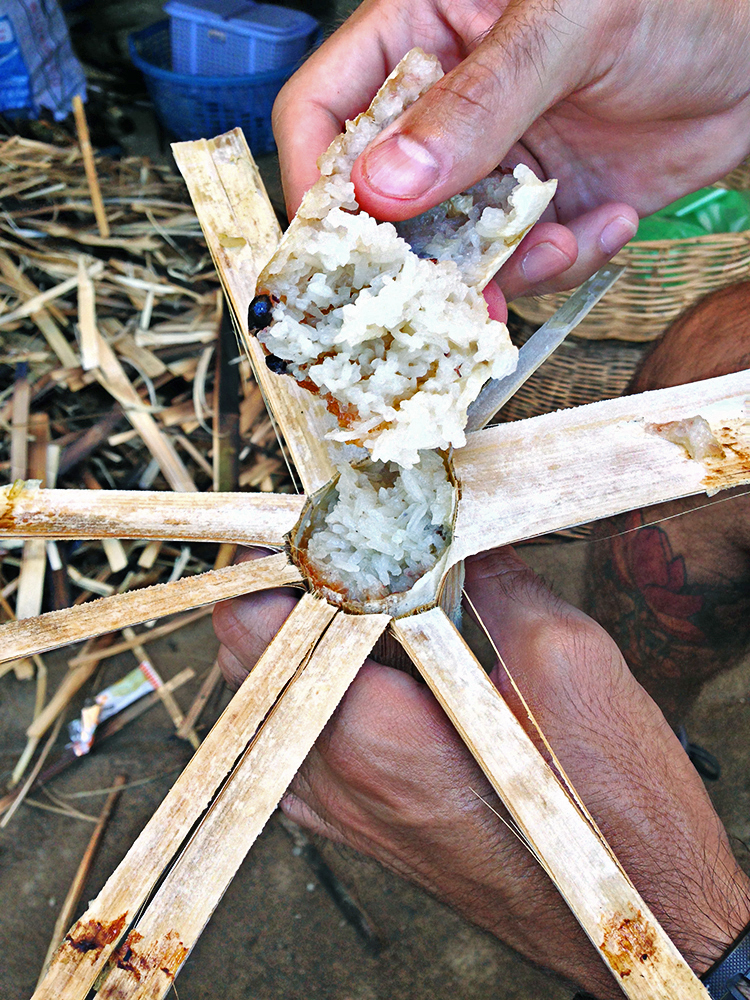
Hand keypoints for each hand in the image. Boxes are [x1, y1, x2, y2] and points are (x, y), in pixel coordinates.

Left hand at [214, 546, 749, 996]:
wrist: (634, 909)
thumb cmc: (614, 812)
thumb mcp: (565, 661)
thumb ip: (492, 579)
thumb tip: (456, 523)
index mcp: (374, 739)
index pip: (255, 626)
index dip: (275, 555)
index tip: (317, 515)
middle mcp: (336, 781)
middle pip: (248, 655)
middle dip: (287, 584)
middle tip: (348, 540)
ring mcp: (339, 810)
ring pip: (266, 694)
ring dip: (300, 632)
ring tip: (367, 591)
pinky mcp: (357, 821)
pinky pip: (297, 737)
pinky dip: (316, 683)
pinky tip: (375, 658)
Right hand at [273, 0, 749, 300]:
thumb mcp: (569, 24)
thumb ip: (477, 104)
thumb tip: (386, 186)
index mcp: (424, 31)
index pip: (325, 110)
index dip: (317, 181)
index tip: (338, 245)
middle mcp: (447, 107)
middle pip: (383, 202)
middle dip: (417, 254)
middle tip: (447, 290)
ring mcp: (493, 163)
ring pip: (453, 249)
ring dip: (502, 268)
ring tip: (558, 241)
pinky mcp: (542, 209)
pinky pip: (522, 263)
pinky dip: (564, 261)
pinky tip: (610, 220)